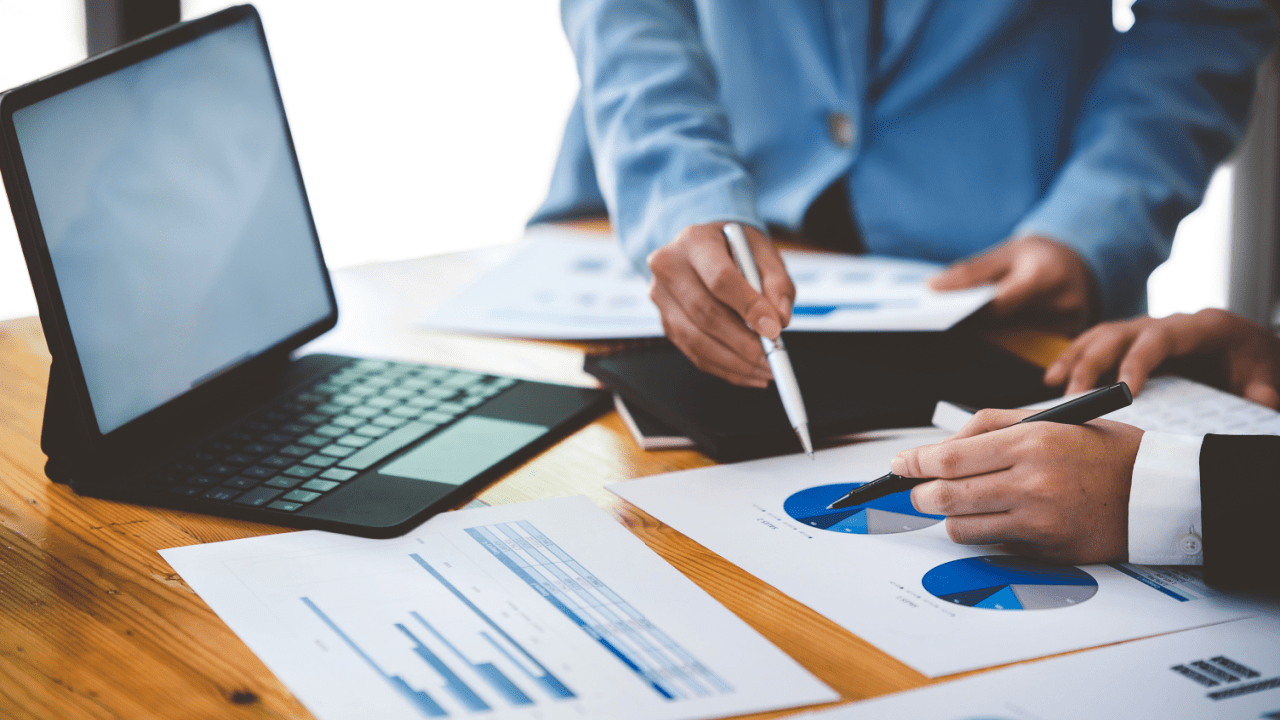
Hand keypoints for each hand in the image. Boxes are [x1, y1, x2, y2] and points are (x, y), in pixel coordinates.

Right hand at [647, 222, 794, 386]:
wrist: (702, 247)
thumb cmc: (734, 248)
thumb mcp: (762, 252)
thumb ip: (777, 283)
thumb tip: (779, 320)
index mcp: (695, 241)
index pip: (720, 279)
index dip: (748, 307)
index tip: (773, 329)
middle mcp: (670, 267)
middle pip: (705, 313)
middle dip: (743, 342)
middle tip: (771, 357)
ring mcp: (662, 297)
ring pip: (696, 339)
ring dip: (734, 362)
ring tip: (764, 369)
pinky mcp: (665, 322)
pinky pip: (693, 352)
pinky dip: (723, 368)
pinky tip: (747, 371)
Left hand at [892, 408, 1144, 563]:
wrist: (1157, 492)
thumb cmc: (1103, 449)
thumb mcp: (1050, 419)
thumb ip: (992, 426)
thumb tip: (942, 446)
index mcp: (1030, 443)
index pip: (949, 458)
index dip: (914, 463)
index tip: (899, 464)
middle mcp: (1031, 483)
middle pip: (945, 497)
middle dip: (919, 493)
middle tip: (916, 489)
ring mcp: (1039, 522)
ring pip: (961, 527)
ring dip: (949, 516)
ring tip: (957, 503)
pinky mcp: (1047, 550)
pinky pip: (993, 544)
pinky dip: (983, 532)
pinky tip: (995, 517)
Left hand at [929, 235, 1095, 332]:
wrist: (1077, 263)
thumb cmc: (1036, 257)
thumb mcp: (1005, 253)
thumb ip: (970, 272)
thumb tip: (934, 287)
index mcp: (1045, 277)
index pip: (998, 306)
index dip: (969, 314)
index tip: (944, 316)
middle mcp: (1063, 305)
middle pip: (1005, 328)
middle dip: (975, 326)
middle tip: (948, 324)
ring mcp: (1069, 326)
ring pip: (1015, 342)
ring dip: (990, 337)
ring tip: (970, 327)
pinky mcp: (1069, 341)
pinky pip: (1029, 348)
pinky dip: (1008, 342)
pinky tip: (994, 335)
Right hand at [1043, 308, 1279, 407]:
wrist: (1253, 354)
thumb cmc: (1256, 364)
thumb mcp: (1266, 375)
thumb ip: (1264, 389)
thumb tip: (1263, 400)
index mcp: (1203, 326)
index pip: (1161, 338)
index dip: (1139, 361)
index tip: (1125, 392)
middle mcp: (1169, 321)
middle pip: (1120, 333)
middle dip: (1093, 363)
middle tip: (1074, 396)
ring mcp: (1149, 329)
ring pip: (1103, 335)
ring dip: (1076, 359)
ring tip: (1055, 385)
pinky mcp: (1135, 342)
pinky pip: (1098, 343)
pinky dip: (1074, 358)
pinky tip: (1054, 379)